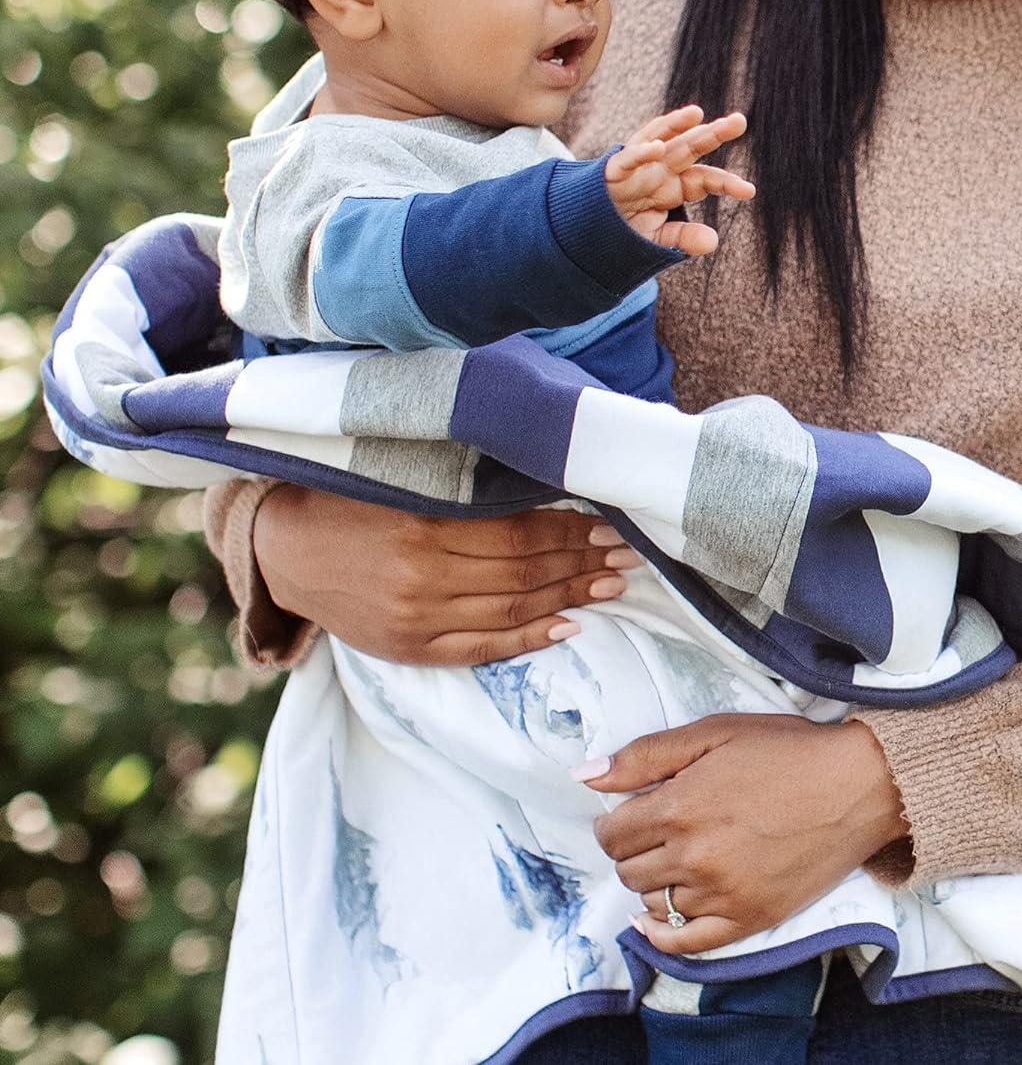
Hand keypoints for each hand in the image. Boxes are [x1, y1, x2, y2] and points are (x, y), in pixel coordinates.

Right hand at [253, 487, 641, 665]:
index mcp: (425, 526)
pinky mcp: (410, 648)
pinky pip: (481, 648)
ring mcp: (418, 619)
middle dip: (582, 563)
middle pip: (524, 574)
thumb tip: (541, 482)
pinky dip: (528, 639)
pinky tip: (567, 626)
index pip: (519, 534)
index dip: (570, 531)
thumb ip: (465, 487)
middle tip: (627, 553)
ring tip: (611, 584)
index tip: (610, 522)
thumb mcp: (403, 481)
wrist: (286, 550)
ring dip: (569, 597)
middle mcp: (424, 577)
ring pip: (512, 610)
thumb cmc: (352, 501)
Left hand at [580, 715, 909, 953]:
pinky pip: (688, 944)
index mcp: (680, 807)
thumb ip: (644, 756)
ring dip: (650, 882)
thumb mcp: (712, 733)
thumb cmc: (785, 751)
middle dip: (631, 849)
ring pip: (653, 904)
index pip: (612, 834)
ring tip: (669, 858)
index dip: (613, 821)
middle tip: (653, 829)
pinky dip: (662, 935)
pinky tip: (653, 920)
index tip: (629, 811)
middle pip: (628, 870)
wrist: (856, 786)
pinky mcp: (750, 920)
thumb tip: (584, 774)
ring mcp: (722, 894)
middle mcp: (694, 857)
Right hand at [604, 105, 754, 255]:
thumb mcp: (657, 238)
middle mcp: (661, 170)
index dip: (727, 183)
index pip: (706, 179)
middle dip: (714, 134)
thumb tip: (712, 242)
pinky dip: (641, 152)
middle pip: (691, 147)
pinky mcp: (613, 170)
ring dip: (677, 124)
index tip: (749, 191)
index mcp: (676, 186)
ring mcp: (639, 166)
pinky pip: (628, 158)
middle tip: (740, 121)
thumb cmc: (626, 228)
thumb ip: (682, 238)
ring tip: (697, 114)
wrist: (591, 228)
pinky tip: (658, 148)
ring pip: (661, 139)